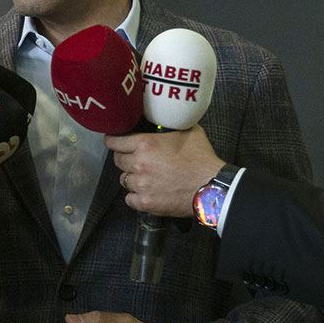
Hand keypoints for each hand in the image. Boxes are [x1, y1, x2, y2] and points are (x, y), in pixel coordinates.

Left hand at [106, 126, 223, 217]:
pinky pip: (129, 199)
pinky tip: (145, 192)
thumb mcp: (188, 132)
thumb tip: (167, 120)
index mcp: (145, 144)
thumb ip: (171, 126)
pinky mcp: (145, 202)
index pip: (115, 142)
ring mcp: (141, 185)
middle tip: (134, 159)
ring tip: (144, 177)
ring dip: (132, 177)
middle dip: (124, 159)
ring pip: (124, 180)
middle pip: (118, 161)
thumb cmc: (201, 159)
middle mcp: (139, 163)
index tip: (113, 141)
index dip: (113, 141)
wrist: (211, 187)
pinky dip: (135, 196)